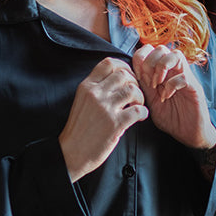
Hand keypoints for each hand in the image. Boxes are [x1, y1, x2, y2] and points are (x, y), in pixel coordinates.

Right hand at [59, 58, 147, 181]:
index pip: (109, 63)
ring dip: (140, 97)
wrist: (71, 152)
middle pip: (124, 74)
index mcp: (87, 86)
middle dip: (135, 82)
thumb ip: (96, 88)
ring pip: (133, 90)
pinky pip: (138, 110)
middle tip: (135, 94)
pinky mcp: (114, 124)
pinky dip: (143, 112)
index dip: (124, 66)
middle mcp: (95, 94)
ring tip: (137, 105)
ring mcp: (105, 108)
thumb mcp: (82, 101)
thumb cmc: (79, 129)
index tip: (128, 76)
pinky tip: (140, 117)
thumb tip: (117, 78)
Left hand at [131, 45, 215, 149]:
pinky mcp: (194, 87)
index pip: (149, 51)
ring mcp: (185, 78)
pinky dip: (172, 84)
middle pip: (161, 48)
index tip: (137, 78)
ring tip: (156, 85)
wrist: (189, 134)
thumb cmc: (170, 118)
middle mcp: (174, 72)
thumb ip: (142, 87)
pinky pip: (184, 76)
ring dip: (162, 68)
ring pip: (176, 55)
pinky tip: (166, 96)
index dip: (140, 60)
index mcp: (161, 73)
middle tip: (148, 82)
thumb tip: (128, 76)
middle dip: (149, 63)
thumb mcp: (150, 101)